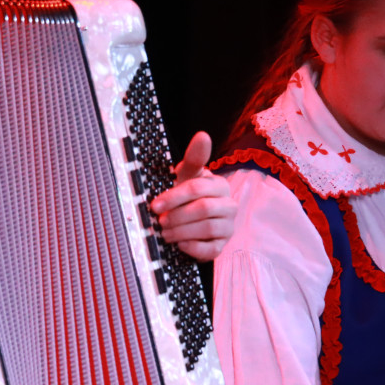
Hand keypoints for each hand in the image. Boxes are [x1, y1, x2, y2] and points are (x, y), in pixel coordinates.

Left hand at [150, 131, 235, 261]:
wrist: (192, 221)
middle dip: (177, 215)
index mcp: (220, 185)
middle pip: (203, 209)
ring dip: (181, 231)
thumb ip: (194, 158)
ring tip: (166, 233)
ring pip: (207, 229)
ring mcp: (228, 226)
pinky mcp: (223, 245)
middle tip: (160, 222)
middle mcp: (229, 205)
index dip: (174, 197)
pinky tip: (180, 243)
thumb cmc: (187, 195)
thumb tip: (203, 135)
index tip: (155, 205)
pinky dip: (192, 247)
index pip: (197, 188)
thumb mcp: (187, 176)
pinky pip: (211, 249)